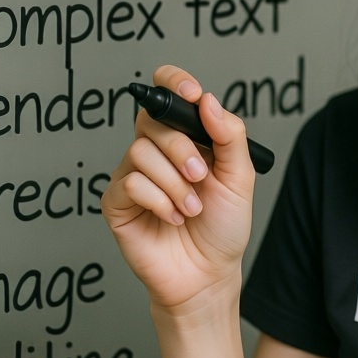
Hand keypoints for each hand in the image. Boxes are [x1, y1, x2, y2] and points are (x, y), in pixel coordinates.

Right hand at [102, 65, 255, 314]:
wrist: (209, 274)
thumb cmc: (223, 226)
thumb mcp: (240, 177)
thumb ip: (230, 136)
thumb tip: (209, 101)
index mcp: (186, 138)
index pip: (168, 94)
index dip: (174, 83)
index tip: (192, 92)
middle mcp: (156, 151)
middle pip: (152, 120)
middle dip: (182, 148)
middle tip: (201, 176)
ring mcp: (133, 175)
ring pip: (140, 152)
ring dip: (174, 183)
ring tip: (191, 208)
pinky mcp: (117, 201)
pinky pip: (130, 183)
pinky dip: (159, 201)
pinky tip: (171, 218)